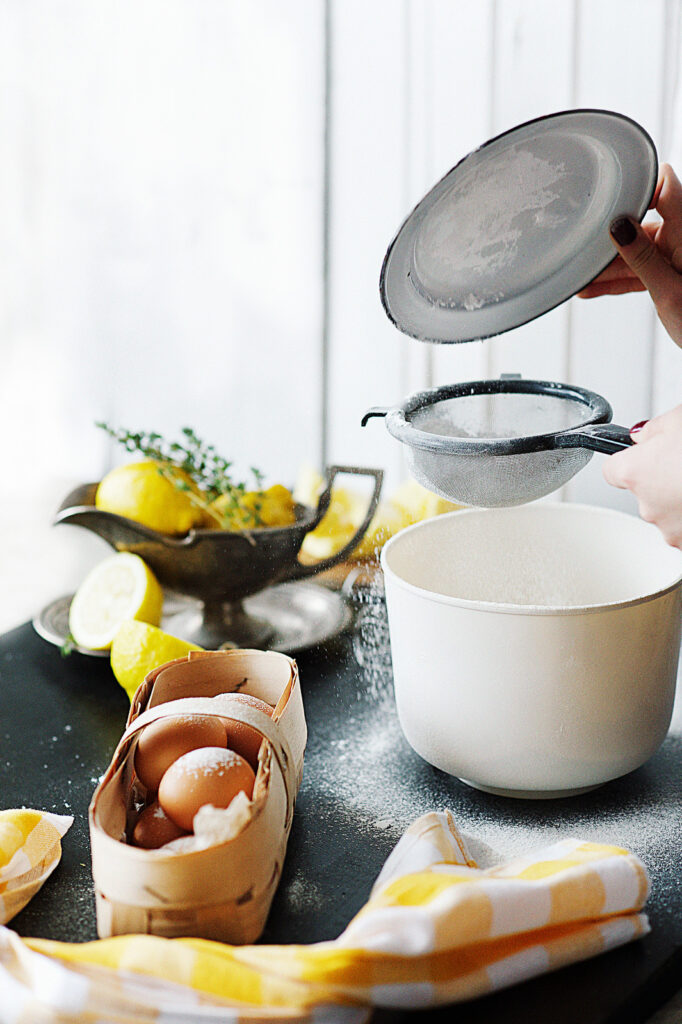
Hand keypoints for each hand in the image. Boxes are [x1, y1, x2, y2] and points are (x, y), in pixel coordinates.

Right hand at [578, 163, 681, 346]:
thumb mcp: (668, 291)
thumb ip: (642, 257)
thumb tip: (619, 226)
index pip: (665, 187)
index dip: (638, 186)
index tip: (608, 198)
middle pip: (641, 224)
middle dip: (610, 239)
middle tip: (582, 250)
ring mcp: (675, 256)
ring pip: (636, 251)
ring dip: (609, 267)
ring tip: (580, 278)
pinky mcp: (670, 273)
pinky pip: (640, 270)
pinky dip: (619, 280)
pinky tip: (592, 288)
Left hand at [603, 406, 681, 547]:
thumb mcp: (679, 418)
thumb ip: (654, 429)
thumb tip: (643, 436)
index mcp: (635, 473)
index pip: (612, 470)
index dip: (629, 460)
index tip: (642, 455)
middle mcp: (647, 506)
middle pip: (644, 492)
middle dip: (662, 479)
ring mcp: (672, 530)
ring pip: (669, 512)